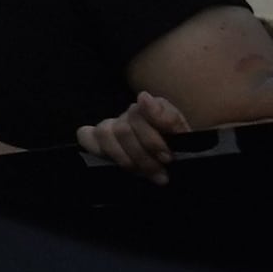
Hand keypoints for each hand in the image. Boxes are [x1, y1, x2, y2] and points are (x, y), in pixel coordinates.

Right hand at [73, 91, 195, 179]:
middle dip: (143, 156)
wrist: (177, 165)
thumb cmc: (181, 152)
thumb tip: (142, 97)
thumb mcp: (187, 139)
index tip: (167, 158)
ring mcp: (113, 125)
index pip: (142, 109)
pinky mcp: (98, 139)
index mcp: (152, 108)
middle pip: (123, 128)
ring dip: (124, 158)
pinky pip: (85, 136)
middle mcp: (130, 114)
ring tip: (143, 174)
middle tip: (160, 173)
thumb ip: (170, 119)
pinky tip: (114, 164)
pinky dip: (96, 148)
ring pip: (105, 132)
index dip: (152, 137)